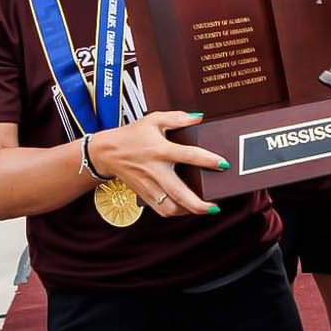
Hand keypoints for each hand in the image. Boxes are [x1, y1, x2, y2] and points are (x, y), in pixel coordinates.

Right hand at [88, 110, 226, 216]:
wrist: (107, 153)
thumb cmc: (132, 135)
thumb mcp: (154, 120)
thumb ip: (178, 117)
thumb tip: (199, 117)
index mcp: (160, 150)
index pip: (187, 155)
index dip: (207, 160)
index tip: (224, 164)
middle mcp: (155, 171)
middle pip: (179, 192)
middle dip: (199, 204)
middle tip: (215, 207)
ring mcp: (149, 186)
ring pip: (170, 207)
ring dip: (189, 212)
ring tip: (204, 209)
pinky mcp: (144, 195)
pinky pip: (162, 210)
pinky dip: (177, 213)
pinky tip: (187, 209)